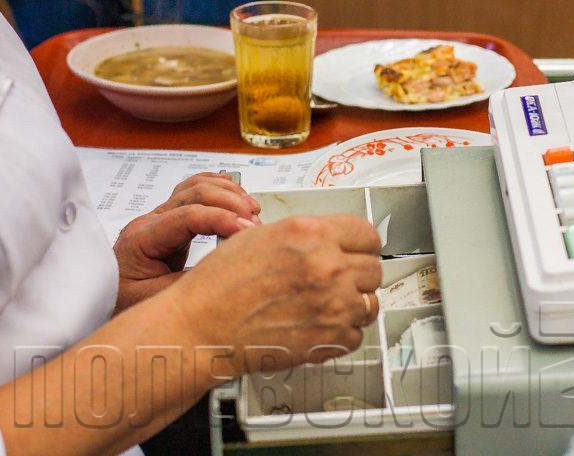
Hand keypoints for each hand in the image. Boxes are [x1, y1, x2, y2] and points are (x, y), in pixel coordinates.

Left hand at [114, 173, 261, 312]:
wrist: (113, 300)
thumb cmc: (128, 301)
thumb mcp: (157, 300)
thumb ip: (189, 282)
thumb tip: (226, 266)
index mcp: (142, 239)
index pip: (186, 217)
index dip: (220, 219)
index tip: (247, 231)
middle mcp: (150, 221)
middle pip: (194, 194)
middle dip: (230, 203)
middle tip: (255, 224)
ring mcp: (160, 217)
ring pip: (196, 186)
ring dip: (228, 193)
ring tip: (252, 211)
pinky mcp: (172, 221)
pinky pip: (194, 191)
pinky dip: (218, 187)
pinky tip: (236, 192)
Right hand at [171, 214, 381, 373]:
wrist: (200, 327)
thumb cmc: (220, 284)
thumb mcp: (262, 236)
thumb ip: (307, 234)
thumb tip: (335, 239)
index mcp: (312, 234)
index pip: (367, 234)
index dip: (362, 244)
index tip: (358, 252)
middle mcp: (327, 266)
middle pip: (374, 268)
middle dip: (357, 275)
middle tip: (337, 282)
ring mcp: (333, 304)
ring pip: (370, 303)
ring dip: (353, 305)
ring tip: (327, 306)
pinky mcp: (330, 339)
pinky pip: (357, 334)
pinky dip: (342, 334)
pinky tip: (318, 326)